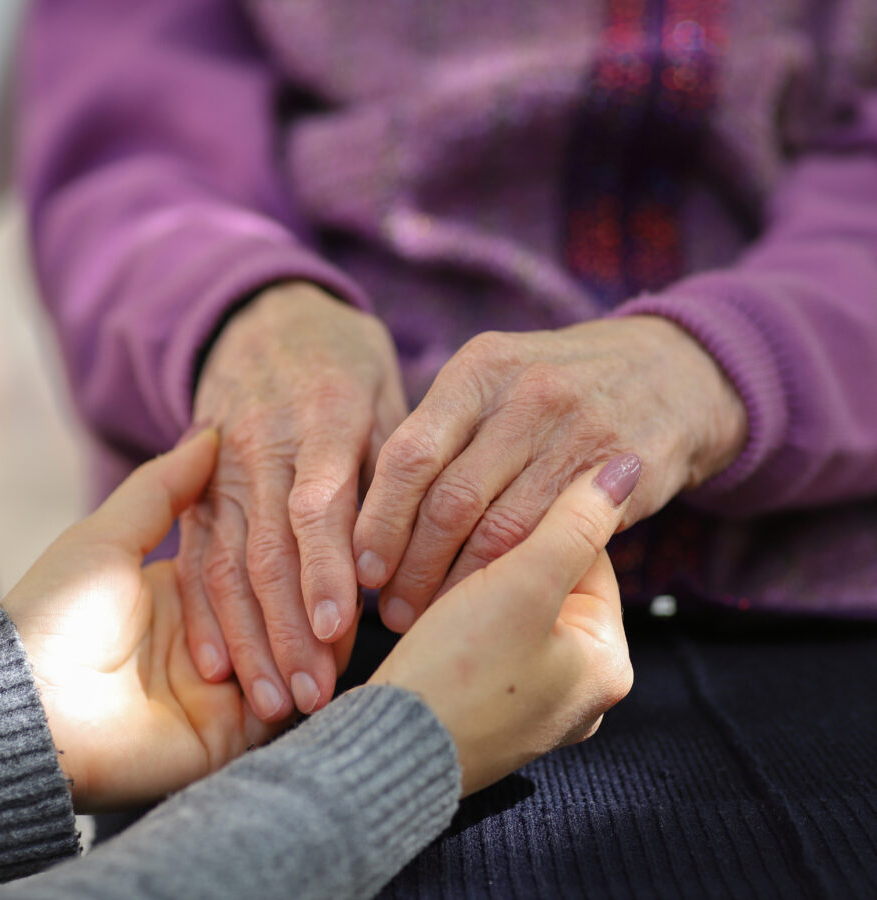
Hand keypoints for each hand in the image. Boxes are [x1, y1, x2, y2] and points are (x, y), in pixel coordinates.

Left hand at [3, 431, 348, 811]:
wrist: (31, 702)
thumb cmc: (59, 611)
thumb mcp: (110, 535)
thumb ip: (163, 488)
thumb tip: (209, 434)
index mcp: (184, 595)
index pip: (254, 567)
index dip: (290, 552)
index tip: (327, 530)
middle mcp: (210, 642)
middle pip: (278, 615)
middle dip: (314, 602)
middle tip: (350, 578)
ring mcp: (222, 692)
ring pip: (289, 660)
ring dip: (318, 645)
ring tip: (347, 624)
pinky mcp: (227, 735)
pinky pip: (281, 710)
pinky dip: (305, 686)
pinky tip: (330, 663)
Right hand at [180, 282, 406, 717]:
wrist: (266, 319)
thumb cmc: (345, 364)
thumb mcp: (383, 393)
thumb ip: (395, 468)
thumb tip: (413, 553)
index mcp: (322, 418)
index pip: (320, 504)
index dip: (327, 569)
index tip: (342, 631)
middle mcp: (263, 447)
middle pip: (269, 548)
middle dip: (289, 629)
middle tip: (313, 697)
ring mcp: (221, 469)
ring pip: (227, 563)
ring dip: (248, 638)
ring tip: (271, 702)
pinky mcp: (196, 488)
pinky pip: (195, 556)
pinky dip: (204, 613)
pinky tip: (216, 665)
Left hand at [354, 316, 746, 631]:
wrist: (673, 373)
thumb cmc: (559, 388)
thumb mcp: (498, 380)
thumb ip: (443, 431)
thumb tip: (373, 511)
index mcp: (480, 369)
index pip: (409, 455)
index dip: (379, 520)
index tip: (362, 567)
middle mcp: (526, 395)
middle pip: (448, 500)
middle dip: (411, 566)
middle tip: (391, 606)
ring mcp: (577, 434)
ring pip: (498, 532)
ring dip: (456, 585)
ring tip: (429, 614)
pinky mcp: (620, 476)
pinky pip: (552, 542)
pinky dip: (513, 580)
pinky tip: (490, 602)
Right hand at [369, 456, 638, 795]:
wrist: (387, 752)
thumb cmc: (459, 672)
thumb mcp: (523, 585)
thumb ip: (575, 522)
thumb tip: (627, 468)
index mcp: (608, 663)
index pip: (590, 560)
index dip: (542, 523)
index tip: (497, 507)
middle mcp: (581, 691)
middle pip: (554, 587)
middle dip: (508, 559)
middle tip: (462, 544)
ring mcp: (536, 705)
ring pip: (516, 613)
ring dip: (481, 586)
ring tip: (441, 580)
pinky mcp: (492, 712)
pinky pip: (491, 644)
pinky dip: (465, 621)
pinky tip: (434, 614)